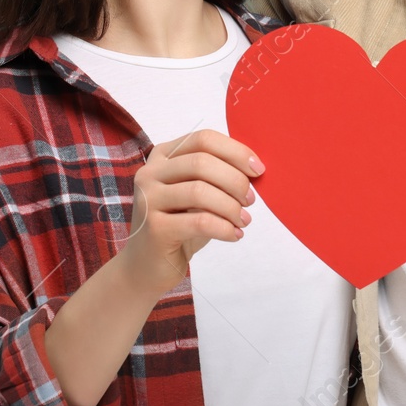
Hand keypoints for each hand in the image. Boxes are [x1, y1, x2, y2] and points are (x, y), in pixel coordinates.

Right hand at [123, 128, 263, 295]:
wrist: (147, 266)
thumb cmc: (180, 225)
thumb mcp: (198, 195)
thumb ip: (216, 175)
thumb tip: (255, 167)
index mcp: (162, 156)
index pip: (203, 139)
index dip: (235, 151)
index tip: (258, 170)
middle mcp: (150, 173)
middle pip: (202, 162)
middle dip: (235, 180)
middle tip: (251, 200)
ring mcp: (148, 200)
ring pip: (199, 191)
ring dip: (231, 206)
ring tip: (244, 220)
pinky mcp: (154, 229)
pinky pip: (199, 222)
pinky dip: (224, 228)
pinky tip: (234, 235)